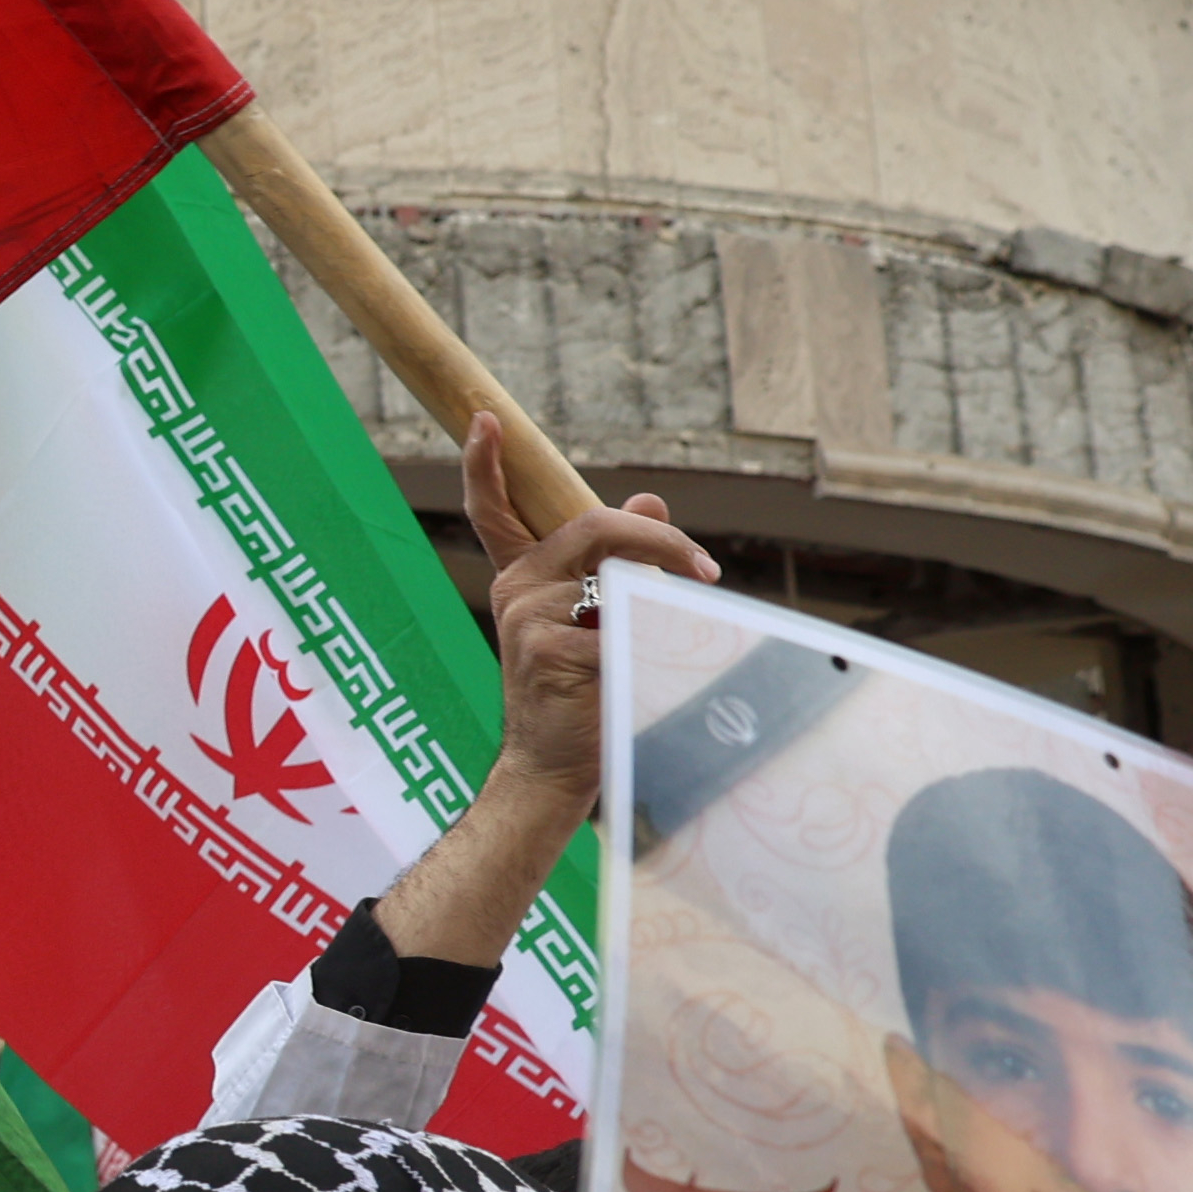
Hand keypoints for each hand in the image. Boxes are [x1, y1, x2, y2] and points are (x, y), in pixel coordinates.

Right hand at [377, 417, 718, 973]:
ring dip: (668, 601)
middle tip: (705, 569)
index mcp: (522, 578)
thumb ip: (619, 564)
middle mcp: (516, 589)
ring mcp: (528, 618)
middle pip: (595, 526)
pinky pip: (629, 624)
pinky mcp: (550, 648)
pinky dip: (658, 646)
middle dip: (657, 540)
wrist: (555, 771)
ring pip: (622, 575)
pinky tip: (652, 677)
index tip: (487, 420)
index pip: (496, 510)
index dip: (487, 464)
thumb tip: (651, 501)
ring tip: (683, 639)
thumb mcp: (598, 624)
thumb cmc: (583, 698)